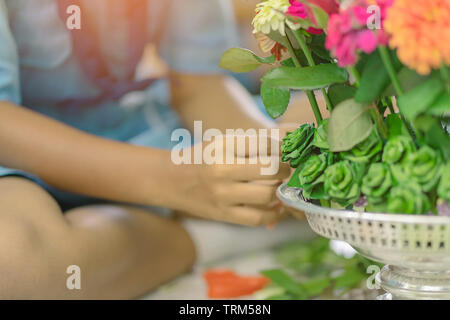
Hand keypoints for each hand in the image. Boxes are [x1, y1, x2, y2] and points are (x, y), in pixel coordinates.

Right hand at [168, 134, 289, 225]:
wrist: (169, 180)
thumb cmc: (202, 157)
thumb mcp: (222, 142)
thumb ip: (252, 143)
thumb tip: (288, 143)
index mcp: (222, 146)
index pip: (266, 143)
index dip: (284, 147)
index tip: (290, 151)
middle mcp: (222, 170)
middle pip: (271, 169)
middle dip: (286, 168)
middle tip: (289, 168)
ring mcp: (222, 195)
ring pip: (268, 195)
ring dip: (282, 190)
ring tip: (283, 186)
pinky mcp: (223, 215)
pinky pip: (258, 218)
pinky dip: (274, 214)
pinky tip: (277, 206)